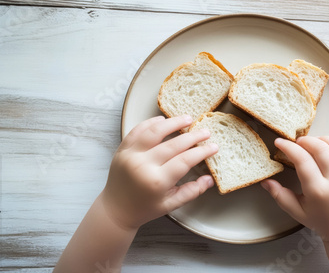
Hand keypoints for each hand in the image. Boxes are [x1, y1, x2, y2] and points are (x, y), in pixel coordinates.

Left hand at [101, 115, 218, 229]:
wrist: (115, 210)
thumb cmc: (144, 209)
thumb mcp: (170, 205)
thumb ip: (191, 192)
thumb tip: (210, 180)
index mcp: (156, 182)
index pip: (185, 161)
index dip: (201, 152)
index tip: (213, 146)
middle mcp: (142, 166)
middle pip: (173, 144)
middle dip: (193, 136)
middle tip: (205, 131)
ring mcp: (130, 155)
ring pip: (154, 132)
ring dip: (172, 122)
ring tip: (188, 118)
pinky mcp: (122, 149)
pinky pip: (137, 130)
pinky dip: (150, 123)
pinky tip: (162, 119)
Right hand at [261, 136, 328, 241]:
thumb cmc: (319, 219)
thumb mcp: (296, 211)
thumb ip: (280, 196)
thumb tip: (265, 181)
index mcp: (318, 192)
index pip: (303, 161)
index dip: (289, 148)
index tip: (280, 142)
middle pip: (322, 150)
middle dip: (307, 140)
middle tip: (298, 141)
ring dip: (325, 139)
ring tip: (316, 142)